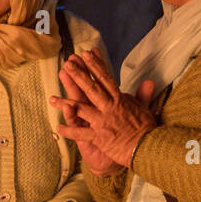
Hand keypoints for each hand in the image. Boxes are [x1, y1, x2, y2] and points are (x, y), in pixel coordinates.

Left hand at [51, 49, 156, 173]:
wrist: (146, 148)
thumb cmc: (145, 129)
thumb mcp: (144, 109)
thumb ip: (143, 94)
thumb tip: (149, 81)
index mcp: (119, 100)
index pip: (106, 79)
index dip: (96, 65)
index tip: (87, 53)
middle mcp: (109, 108)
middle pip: (91, 89)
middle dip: (79, 76)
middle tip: (68, 64)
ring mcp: (102, 122)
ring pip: (81, 110)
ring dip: (65, 104)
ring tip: (51, 99)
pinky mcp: (98, 137)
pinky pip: (80, 133)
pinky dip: (69, 131)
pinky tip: (58, 128)